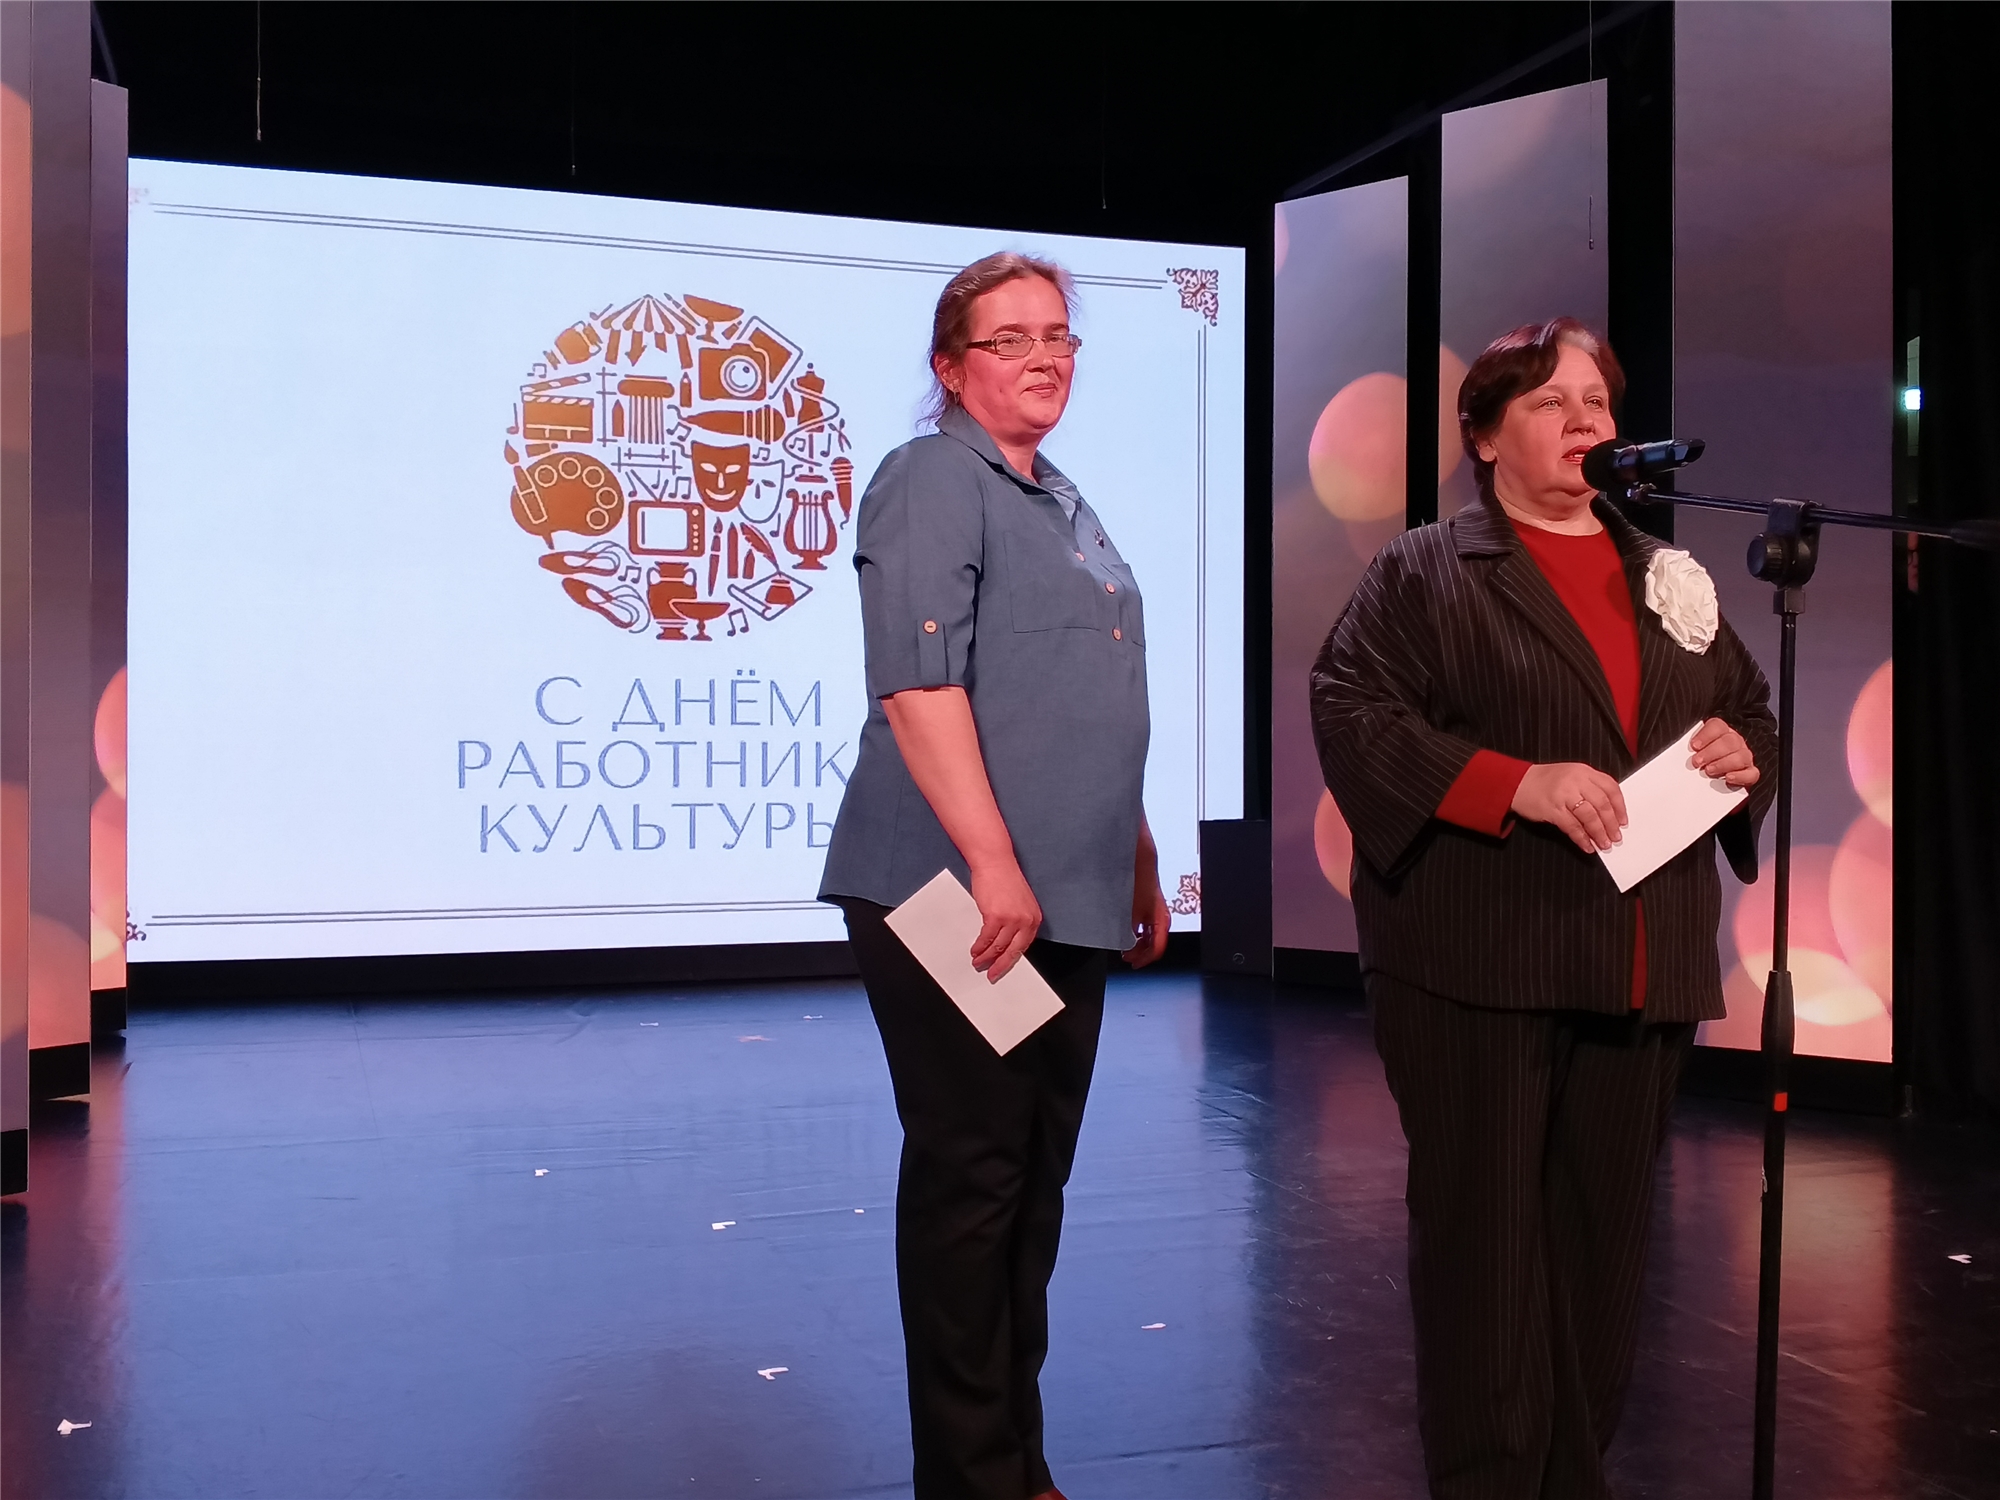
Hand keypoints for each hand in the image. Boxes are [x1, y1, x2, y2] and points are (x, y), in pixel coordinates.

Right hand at [969, 858, 1041, 982]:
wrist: (995, 862)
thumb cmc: (1004, 878)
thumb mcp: (1019, 902)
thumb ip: (1017, 920)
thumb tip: (1006, 940)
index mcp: (1034, 918)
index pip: (1023, 946)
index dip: (1012, 959)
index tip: (1004, 967)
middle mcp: (1026, 920)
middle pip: (1013, 951)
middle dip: (1000, 965)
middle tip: (992, 974)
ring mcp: (1011, 919)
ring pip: (998, 947)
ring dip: (986, 957)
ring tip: (978, 962)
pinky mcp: (996, 916)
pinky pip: (986, 939)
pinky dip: (979, 947)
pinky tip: (975, 950)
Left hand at [1124, 869, 1170, 968]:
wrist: (1140, 863)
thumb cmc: (1138, 883)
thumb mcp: (1130, 912)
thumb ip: (1130, 931)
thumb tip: (1127, 945)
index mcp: (1161, 921)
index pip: (1156, 949)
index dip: (1144, 960)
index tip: (1133, 964)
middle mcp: (1162, 919)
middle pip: (1155, 945)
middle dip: (1140, 953)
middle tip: (1126, 957)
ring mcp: (1158, 914)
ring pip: (1152, 937)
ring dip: (1139, 945)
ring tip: (1126, 948)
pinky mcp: (1152, 909)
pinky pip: (1148, 928)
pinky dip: (1139, 935)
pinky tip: (1129, 934)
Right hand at [1511, 762, 1628, 853]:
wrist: (1517, 783)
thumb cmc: (1545, 781)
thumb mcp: (1571, 775)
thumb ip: (1589, 787)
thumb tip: (1608, 813)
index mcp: (1583, 771)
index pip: (1610, 787)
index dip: (1620, 806)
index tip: (1623, 820)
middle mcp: (1575, 781)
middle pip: (1602, 804)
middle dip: (1611, 823)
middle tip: (1616, 836)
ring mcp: (1563, 795)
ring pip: (1589, 816)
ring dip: (1599, 833)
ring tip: (1604, 844)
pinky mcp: (1552, 809)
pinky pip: (1572, 826)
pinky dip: (1582, 838)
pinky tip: (1587, 845)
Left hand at [1690, 717, 1759, 787]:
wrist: (1712, 781)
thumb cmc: (1701, 763)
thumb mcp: (1694, 753)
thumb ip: (1688, 750)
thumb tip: (1679, 755)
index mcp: (1721, 733)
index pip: (1717, 726)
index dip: (1706, 735)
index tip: (1694, 746)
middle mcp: (1735, 742)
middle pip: (1729, 741)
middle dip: (1712, 752)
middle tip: (1697, 762)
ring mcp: (1744, 757)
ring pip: (1741, 756)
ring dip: (1723, 764)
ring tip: (1708, 771)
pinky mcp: (1750, 773)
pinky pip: (1751, 773)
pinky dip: (1740, 776)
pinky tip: (1728, 778)